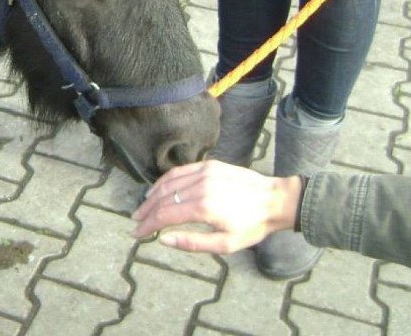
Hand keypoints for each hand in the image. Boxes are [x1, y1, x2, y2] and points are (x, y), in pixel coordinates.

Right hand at [131, 160, 301, 253]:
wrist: (275, 200)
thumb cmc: (252, 226)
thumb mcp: (225, 244)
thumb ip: (192, 243)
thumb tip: (164, 240)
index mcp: (203, 208)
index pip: (164, 216)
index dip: (148, 226)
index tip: (137, 234)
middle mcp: (200, 186)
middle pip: (163, 199)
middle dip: (146, 212)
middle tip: (136, 223)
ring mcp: (204, 173)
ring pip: (168, 182)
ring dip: (152, 196)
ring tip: (143, 208)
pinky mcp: (209, 165)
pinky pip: (180, 171)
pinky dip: (165, 180)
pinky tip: (159, 189)